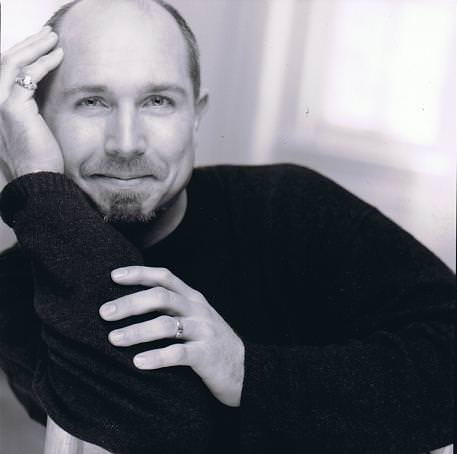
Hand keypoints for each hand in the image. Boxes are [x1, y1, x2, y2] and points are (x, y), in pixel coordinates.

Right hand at [0, 26, 63, 180]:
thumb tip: (40, 95)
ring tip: (54, 38)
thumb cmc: (38, 160)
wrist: (36, 180)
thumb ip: (28, 110)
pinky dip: (44, 62)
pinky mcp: (13, 107)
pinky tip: (58, 56)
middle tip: (48, 34)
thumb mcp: (29, 129)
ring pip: (13, 62)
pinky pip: (28, 76)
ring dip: (35, 46)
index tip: (40, 47)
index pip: (4, 71)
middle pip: (5, 60)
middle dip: (28, 44)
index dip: (22, 55)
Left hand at [99, 266, 245, 406]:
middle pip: (161, 297)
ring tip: (113, 339)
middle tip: (104, 313)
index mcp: (193, 298)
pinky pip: (178, 354)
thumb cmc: (211, 344)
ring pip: (166, 325)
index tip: (113, 276)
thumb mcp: (196, 319)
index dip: (139, 273)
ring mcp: (204, 331)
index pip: (164, 276)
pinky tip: (137, 363)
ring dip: (137, 331)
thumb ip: (172, 310)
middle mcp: (198, 310)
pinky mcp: (207, 355)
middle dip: (130, 303)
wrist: (247, 370)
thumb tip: (131, 307)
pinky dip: (156, 357)